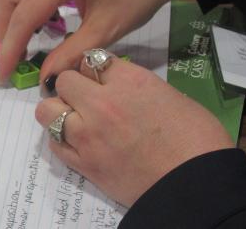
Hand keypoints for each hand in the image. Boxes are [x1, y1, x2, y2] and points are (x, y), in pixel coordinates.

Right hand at [0, 0, 227, 82]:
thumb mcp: (107, 29)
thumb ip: (71, 53)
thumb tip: (46, 78)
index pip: (23, 15)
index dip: (9, 48)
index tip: (2, 74)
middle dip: (3, 26)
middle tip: (14, 54)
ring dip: (9, 4)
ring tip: (23, 31)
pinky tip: (42, 10)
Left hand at [35, 55, 232, 206]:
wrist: (197, 185)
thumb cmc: (197, 139)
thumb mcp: (172, 96)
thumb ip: (139, 87)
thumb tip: (124, 89)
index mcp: (129, 80)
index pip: (92, 60)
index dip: (95, 69)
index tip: (100, 78)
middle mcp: (101, 102)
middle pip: (65, 81)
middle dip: (73, 87)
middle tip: (86, 99)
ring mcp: (88, 134)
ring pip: (47, 111)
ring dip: (58, 111)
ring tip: (74, 119)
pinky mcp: (84, 164)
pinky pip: (55, 143)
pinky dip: (61, 139)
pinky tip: (76, 141)